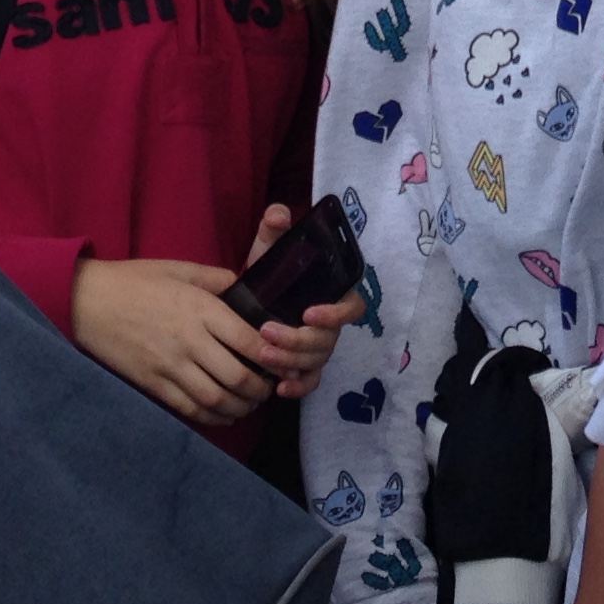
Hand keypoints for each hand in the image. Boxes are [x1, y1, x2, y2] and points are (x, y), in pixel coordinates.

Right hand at [69, 257, 281, 424]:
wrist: (87, 301)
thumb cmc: (135, 281)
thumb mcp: (180, 269)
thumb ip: (217, 279)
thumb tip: (245, 287)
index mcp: (200, 309)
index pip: (248, 340)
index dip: (273, 356)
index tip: (284, 360)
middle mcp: (188, 341)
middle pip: (237, 377)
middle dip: (261, 388)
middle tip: (271, 386)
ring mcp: (169, 366)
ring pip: (216, 399)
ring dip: (241, 406)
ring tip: (251, 402)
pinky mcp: (152, 384)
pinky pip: (189, 409)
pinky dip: (213, 417)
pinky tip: (225, 413)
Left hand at [233, 203, 367, 401]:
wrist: (250, 300)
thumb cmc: (268, 274)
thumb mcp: (268, 250)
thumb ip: (274, 230)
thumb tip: (278, 214)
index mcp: (332, 294)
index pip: (353, 307)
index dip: (335, 314)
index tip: (308, 313)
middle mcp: (331, 324)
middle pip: (328, 340)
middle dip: (298, 340)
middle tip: (266, 333)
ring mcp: (320, 348)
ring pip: (316, 361)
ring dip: (291, 360)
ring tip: (261, 356)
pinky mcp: (306, 367)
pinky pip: (311, 382)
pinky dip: (299, 388)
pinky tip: (280, 388)